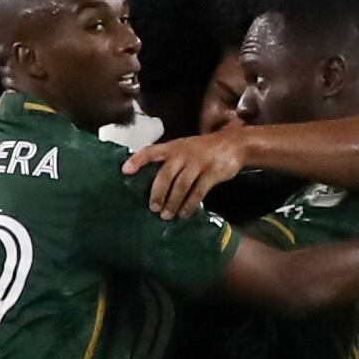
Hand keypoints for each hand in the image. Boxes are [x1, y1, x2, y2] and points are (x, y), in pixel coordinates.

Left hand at [127, 128, 247, 217]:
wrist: (233, 144)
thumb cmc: (204, 149)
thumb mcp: (185, 148)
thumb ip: (170, 161)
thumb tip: (153, 183)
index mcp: (173, 147)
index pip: (151, 151)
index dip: (138, 160)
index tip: (125, 171)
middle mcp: (183, 154)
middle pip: (165, 174)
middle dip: (157, 193)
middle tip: (153, 208)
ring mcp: (198, 163)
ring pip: (181, 185)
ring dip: (172, 202)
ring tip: (167, 215)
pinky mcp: (212, 173)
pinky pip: (198, 192)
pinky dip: (190, 204)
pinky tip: (184, 213)